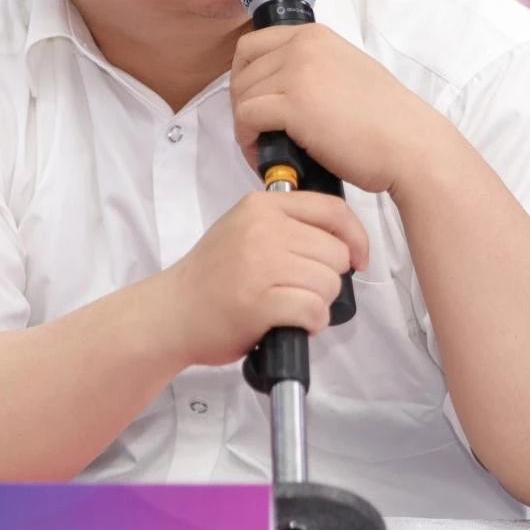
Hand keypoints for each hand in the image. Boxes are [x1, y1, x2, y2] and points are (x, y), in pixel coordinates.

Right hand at [161, 191, 368, 366]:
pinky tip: (292, 323)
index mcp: (261, 206)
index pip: (333, 210)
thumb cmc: (212, 277)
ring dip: (318, 303)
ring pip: (329, 283)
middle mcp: (262, 229)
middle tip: (300, 290)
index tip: (357, 258)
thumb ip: (286, 223)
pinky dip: (311, 324)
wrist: (172, 312)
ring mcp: (260, 265)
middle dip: (328, 278)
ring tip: (291, 307)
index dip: (356, 238)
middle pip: (336, 253)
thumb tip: (341, 239)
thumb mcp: (244, 229)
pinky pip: (314, 310)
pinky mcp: (260, 302)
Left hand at [230, 24, 421, 194]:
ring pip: (242, 97)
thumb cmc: (385, 121)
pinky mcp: (294, 104)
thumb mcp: (346, 71)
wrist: (410, 146)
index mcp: (315, 36)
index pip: (252, 44)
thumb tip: (280, 85)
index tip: (253, 101)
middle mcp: (303, 46)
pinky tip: (264, 155)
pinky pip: (247, 118)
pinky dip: (248, 141)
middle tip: (257, 132)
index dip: (244, 76)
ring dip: (245, 126)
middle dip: (242, 104)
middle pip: (242, 71)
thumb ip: (313, 67)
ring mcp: (298, 72)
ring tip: (263, 149)